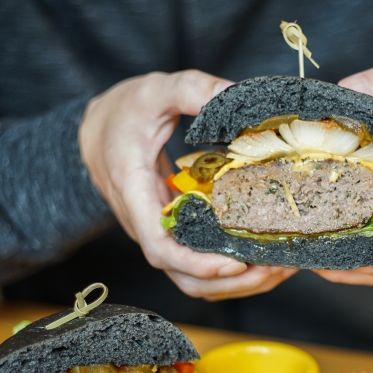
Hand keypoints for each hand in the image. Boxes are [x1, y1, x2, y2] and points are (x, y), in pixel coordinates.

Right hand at [79, 70, 296, 299]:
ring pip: (192, 278)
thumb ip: (191, 89)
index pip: (159, 246)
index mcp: (135, 193)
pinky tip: (263, 256)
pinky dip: (230, 270)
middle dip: (228, 281)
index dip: (196, 263)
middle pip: (182, 276)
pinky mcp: (175, 231)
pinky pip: (200, 263)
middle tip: (273, 268)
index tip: (233, 262)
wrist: (96, 130)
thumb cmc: (122, 112)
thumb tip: (233, 92)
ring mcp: (161, 231)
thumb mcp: (154, 91)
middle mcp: (146, 223)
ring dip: (234, 283)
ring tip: (276, 268)